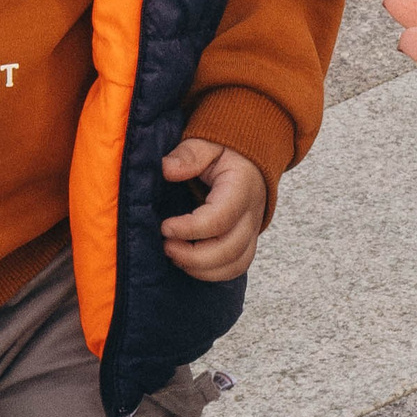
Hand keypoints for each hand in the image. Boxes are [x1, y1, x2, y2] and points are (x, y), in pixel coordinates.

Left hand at [160, 139, 264, 280]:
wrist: (251, 160)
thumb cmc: (226, 151)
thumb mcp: (208, 143)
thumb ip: (189, 154)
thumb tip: (168, 169)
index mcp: (241, 188)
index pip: (220, 219)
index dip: (190, 229)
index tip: (165, 226)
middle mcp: (251, 214)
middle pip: (229, 249)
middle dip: (192, 256)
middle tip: (166, 246)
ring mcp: (252, 231)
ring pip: (234, 264)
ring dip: (201, 268)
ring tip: (173, 255)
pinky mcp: (247, 242)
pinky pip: (236, 268)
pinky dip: (212, 273)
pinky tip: (187, 263)